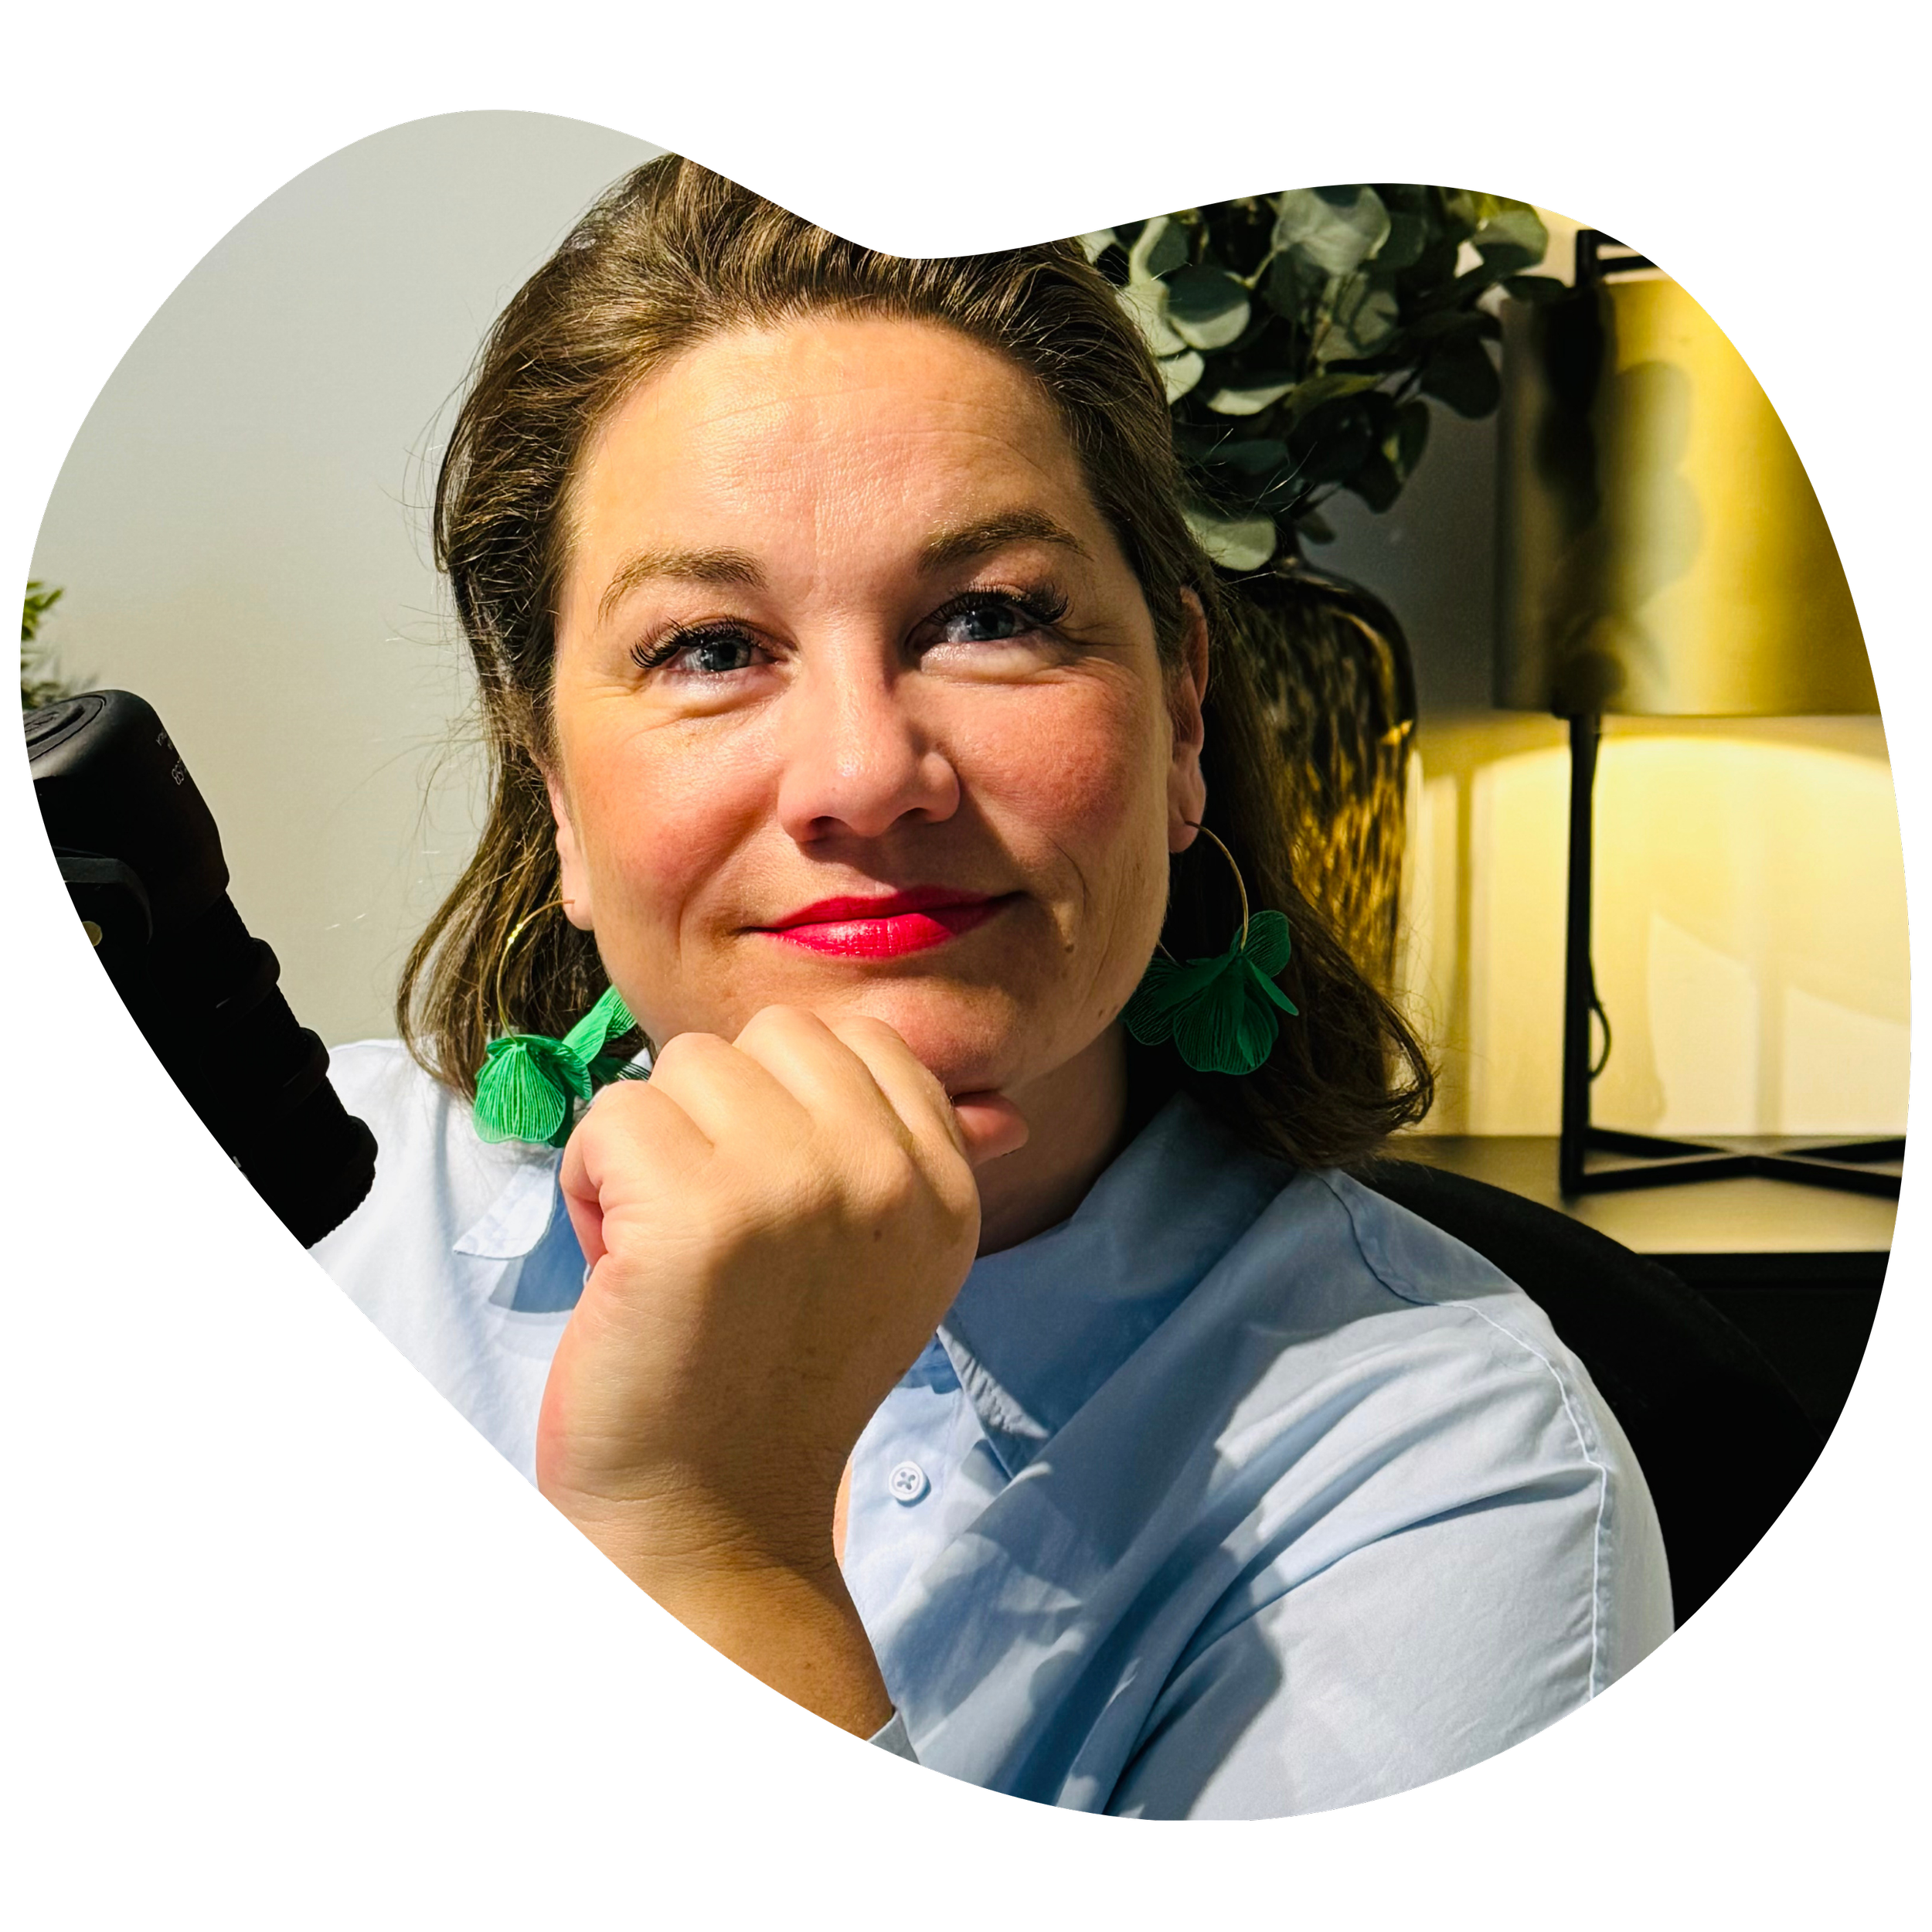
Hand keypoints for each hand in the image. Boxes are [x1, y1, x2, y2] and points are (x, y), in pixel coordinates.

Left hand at [537, 1004, 1028, 1584]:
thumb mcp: (893, 1269)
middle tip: (718, 1231)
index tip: (775, 1206)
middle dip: (717, 1118)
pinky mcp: (697, 1214)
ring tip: (672, 1253)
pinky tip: (624, 1271)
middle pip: (767, 1038)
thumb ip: (932, 1168)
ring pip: (682, 1067)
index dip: (785, 1104)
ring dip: (648, 1152)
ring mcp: (796, 1188)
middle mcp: (886, 1176)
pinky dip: (591, 1190)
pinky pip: (611, 1116)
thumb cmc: (777, 1384)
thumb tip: (1003, 1106)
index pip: (860, 1040)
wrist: (712, 1519)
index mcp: (942, 1186)